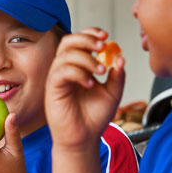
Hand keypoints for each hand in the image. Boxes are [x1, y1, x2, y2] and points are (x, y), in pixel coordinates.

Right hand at [45, 28, 125, 149]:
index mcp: (78, 67)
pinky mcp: (52, 89)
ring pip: (65, 55)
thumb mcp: (113, 93)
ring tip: (101, 72)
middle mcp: (65, 70)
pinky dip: (78, 73)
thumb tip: (119, 57)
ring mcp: (57, 79)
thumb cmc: (94, 117)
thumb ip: (117, 75)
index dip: (90, 34)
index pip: (79, 41)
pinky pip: (61, 72)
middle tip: (102, 46)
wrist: (84, 138)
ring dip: (86, 59)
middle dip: (86, 39)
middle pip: (68, 41)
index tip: (106, 36)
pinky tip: (90, 84)